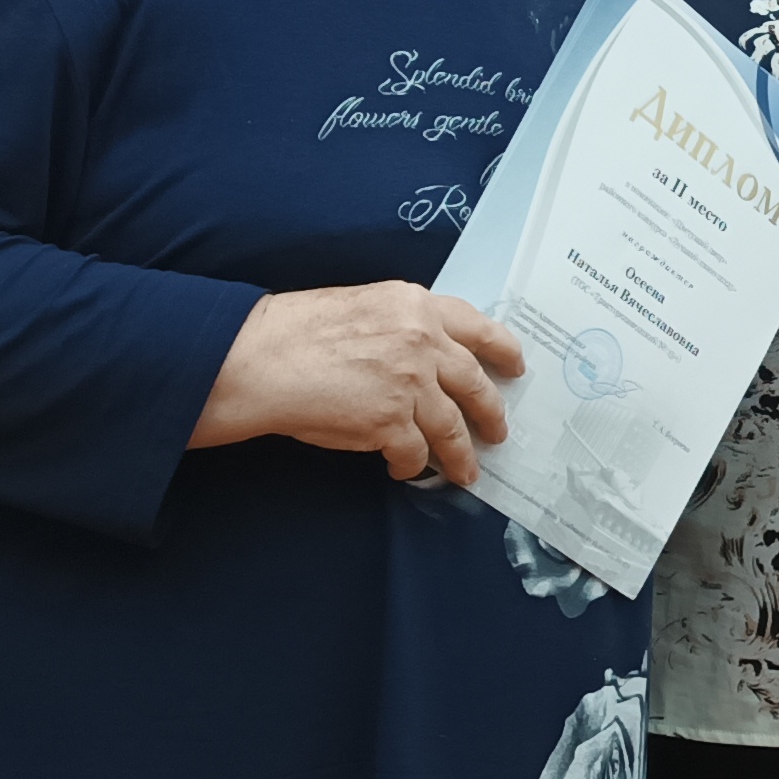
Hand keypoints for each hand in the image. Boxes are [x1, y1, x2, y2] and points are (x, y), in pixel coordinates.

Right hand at [190, 283, 523, 484]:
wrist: (261, 359)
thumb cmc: (297, 332)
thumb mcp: (365, 306)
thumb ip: (404, 325)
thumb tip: (429, 358)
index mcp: (417, 306)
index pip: (478, 327)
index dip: (503, 350)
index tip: (516, 367)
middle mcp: (423, 342)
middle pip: (475, 384)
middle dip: (492, 413)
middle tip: (499, 432)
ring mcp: (410, 384)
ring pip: (452, 428)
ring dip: (461, 455)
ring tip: (466, 472)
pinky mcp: (391, 423)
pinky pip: (415, 453)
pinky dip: (412, 466)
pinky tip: (404, 471)